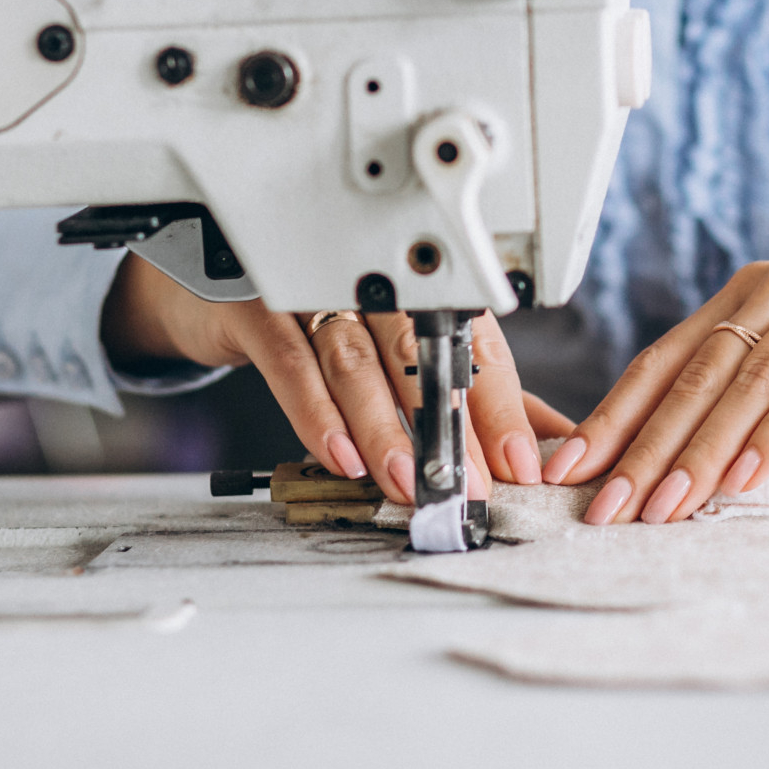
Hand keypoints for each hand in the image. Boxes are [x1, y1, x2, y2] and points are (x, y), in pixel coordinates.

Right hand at [102, 255, 573, 502]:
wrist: (209, 287)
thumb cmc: (319, 321)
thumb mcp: (406, 353)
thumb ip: (481, 395)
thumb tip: (560, 441)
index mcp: (417, 289)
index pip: (475, 345)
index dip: (499, 406)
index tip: (522, 463)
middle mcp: (370, 282)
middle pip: (421, 354)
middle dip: (451, 427)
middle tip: (470, 486)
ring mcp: (310, 288)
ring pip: (358, 362)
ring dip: (385, 428)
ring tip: (409, 480)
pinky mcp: (256, 304)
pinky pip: (291, 362)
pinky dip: (318, 413)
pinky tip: (341, 456)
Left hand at [541, 197, 768, 524]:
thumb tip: (709, 465)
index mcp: (761, 289)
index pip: (670, 356)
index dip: (617, 413)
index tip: (572, 469)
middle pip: (696, 372)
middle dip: (642, 447)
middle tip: (601, 507)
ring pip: (746, 379)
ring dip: (697, 451)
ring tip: (659, 508)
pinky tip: (742, 478)